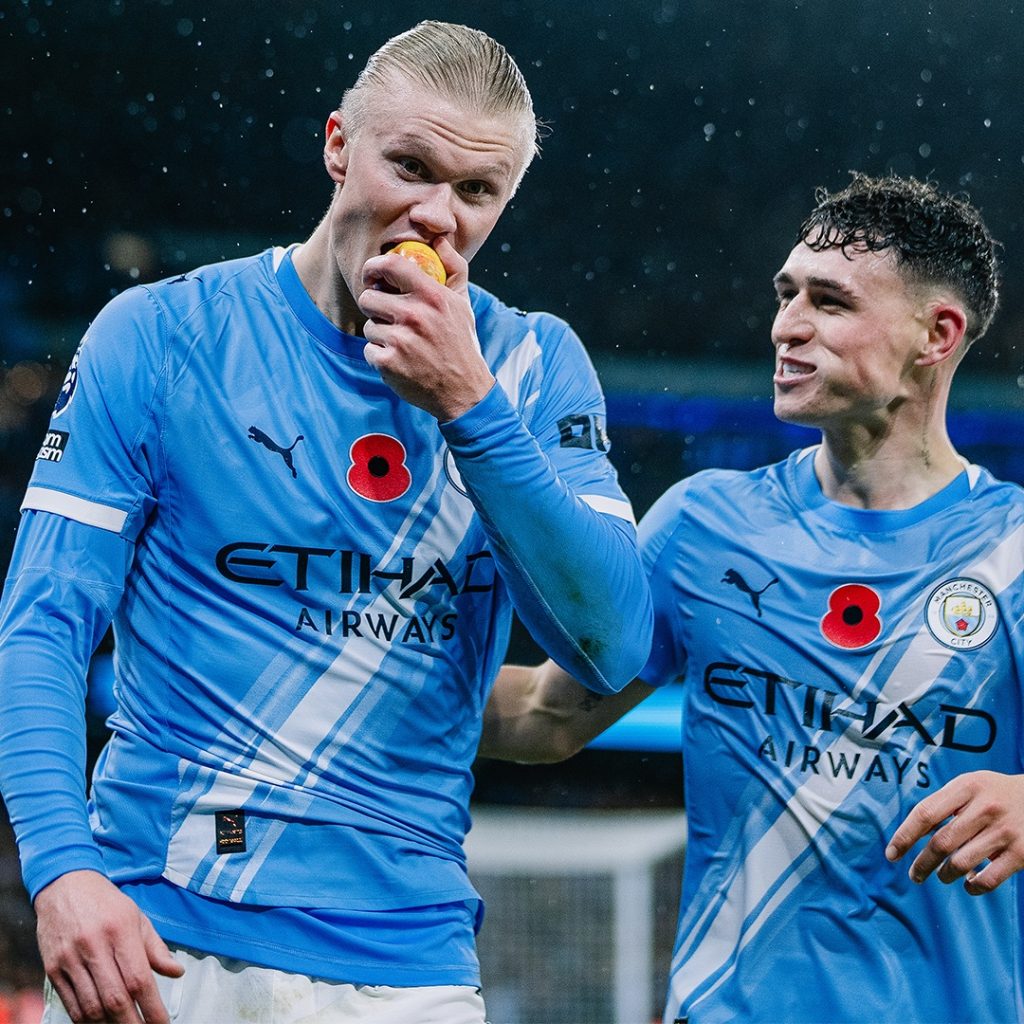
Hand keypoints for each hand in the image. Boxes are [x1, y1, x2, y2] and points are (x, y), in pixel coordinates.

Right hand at [35, 869, 183, 1022]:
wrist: (65, 885)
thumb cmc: (105, 903)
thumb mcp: (137, 917)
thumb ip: (155, 948)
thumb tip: (176, 972)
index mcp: (121, 930)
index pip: (138, 979)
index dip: (152, 1007)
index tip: (161, 1023)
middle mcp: (94, 945)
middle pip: (114, 998)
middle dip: (132, 1023)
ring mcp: (70, 958)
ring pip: (91, 1006)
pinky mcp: (53, 968)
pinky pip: (71, 1004)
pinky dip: (86, 1020)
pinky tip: (100, 1023)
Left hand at [357, 237, 494, 420]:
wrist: (464, 391)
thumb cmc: (461, 343)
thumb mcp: (462, 302)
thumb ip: (452, 267)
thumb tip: (439, 238)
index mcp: (432, 296)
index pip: (392, 265)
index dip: (374, 267)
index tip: (372, 275)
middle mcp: (415, 315)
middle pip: (369, 297)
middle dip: (375, 307)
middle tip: (389, 318)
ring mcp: (400, 340)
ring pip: (369, 326)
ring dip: (380, 335)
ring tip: (401, 343)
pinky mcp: (389, 363)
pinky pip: (368, 350)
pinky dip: (379, 357)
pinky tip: (399, 360)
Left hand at [885, 770, 1023, 894]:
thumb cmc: (996, 793)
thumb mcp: (971, 785)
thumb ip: (944, 803)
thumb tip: (912, 832)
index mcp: (967, 787)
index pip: (925, 813)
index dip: (904, 836)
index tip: (891, 854)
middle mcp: (985, 808)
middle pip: (941, 843)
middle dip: (921, 863)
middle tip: (914, 875)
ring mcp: (1005, 831)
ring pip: (960, 863)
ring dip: (944, 875)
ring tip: (941, 876)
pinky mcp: (1022, 853)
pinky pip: (988, 879)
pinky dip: (973, 887)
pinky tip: (968, 885)